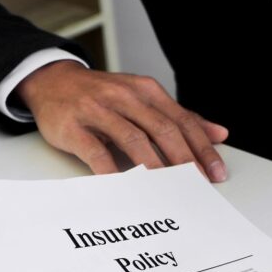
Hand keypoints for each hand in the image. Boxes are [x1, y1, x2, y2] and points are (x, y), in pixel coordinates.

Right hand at [17, 61, 228, 178]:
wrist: (51, 81)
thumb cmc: (104, 96)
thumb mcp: (144, 99)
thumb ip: (181, 117)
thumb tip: (220, 133)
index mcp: (147, 91)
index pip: (182, 121)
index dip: (202, 148)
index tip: (216, 172)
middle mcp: (125, 96)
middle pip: (163, 130)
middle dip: (185, 160)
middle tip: (197, 185)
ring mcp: (98, 110)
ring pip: (133, 139)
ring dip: (154, 167)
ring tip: (169, 190)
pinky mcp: (73, 127)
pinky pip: (96, 152)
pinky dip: (112, 172)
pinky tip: (125, 188)